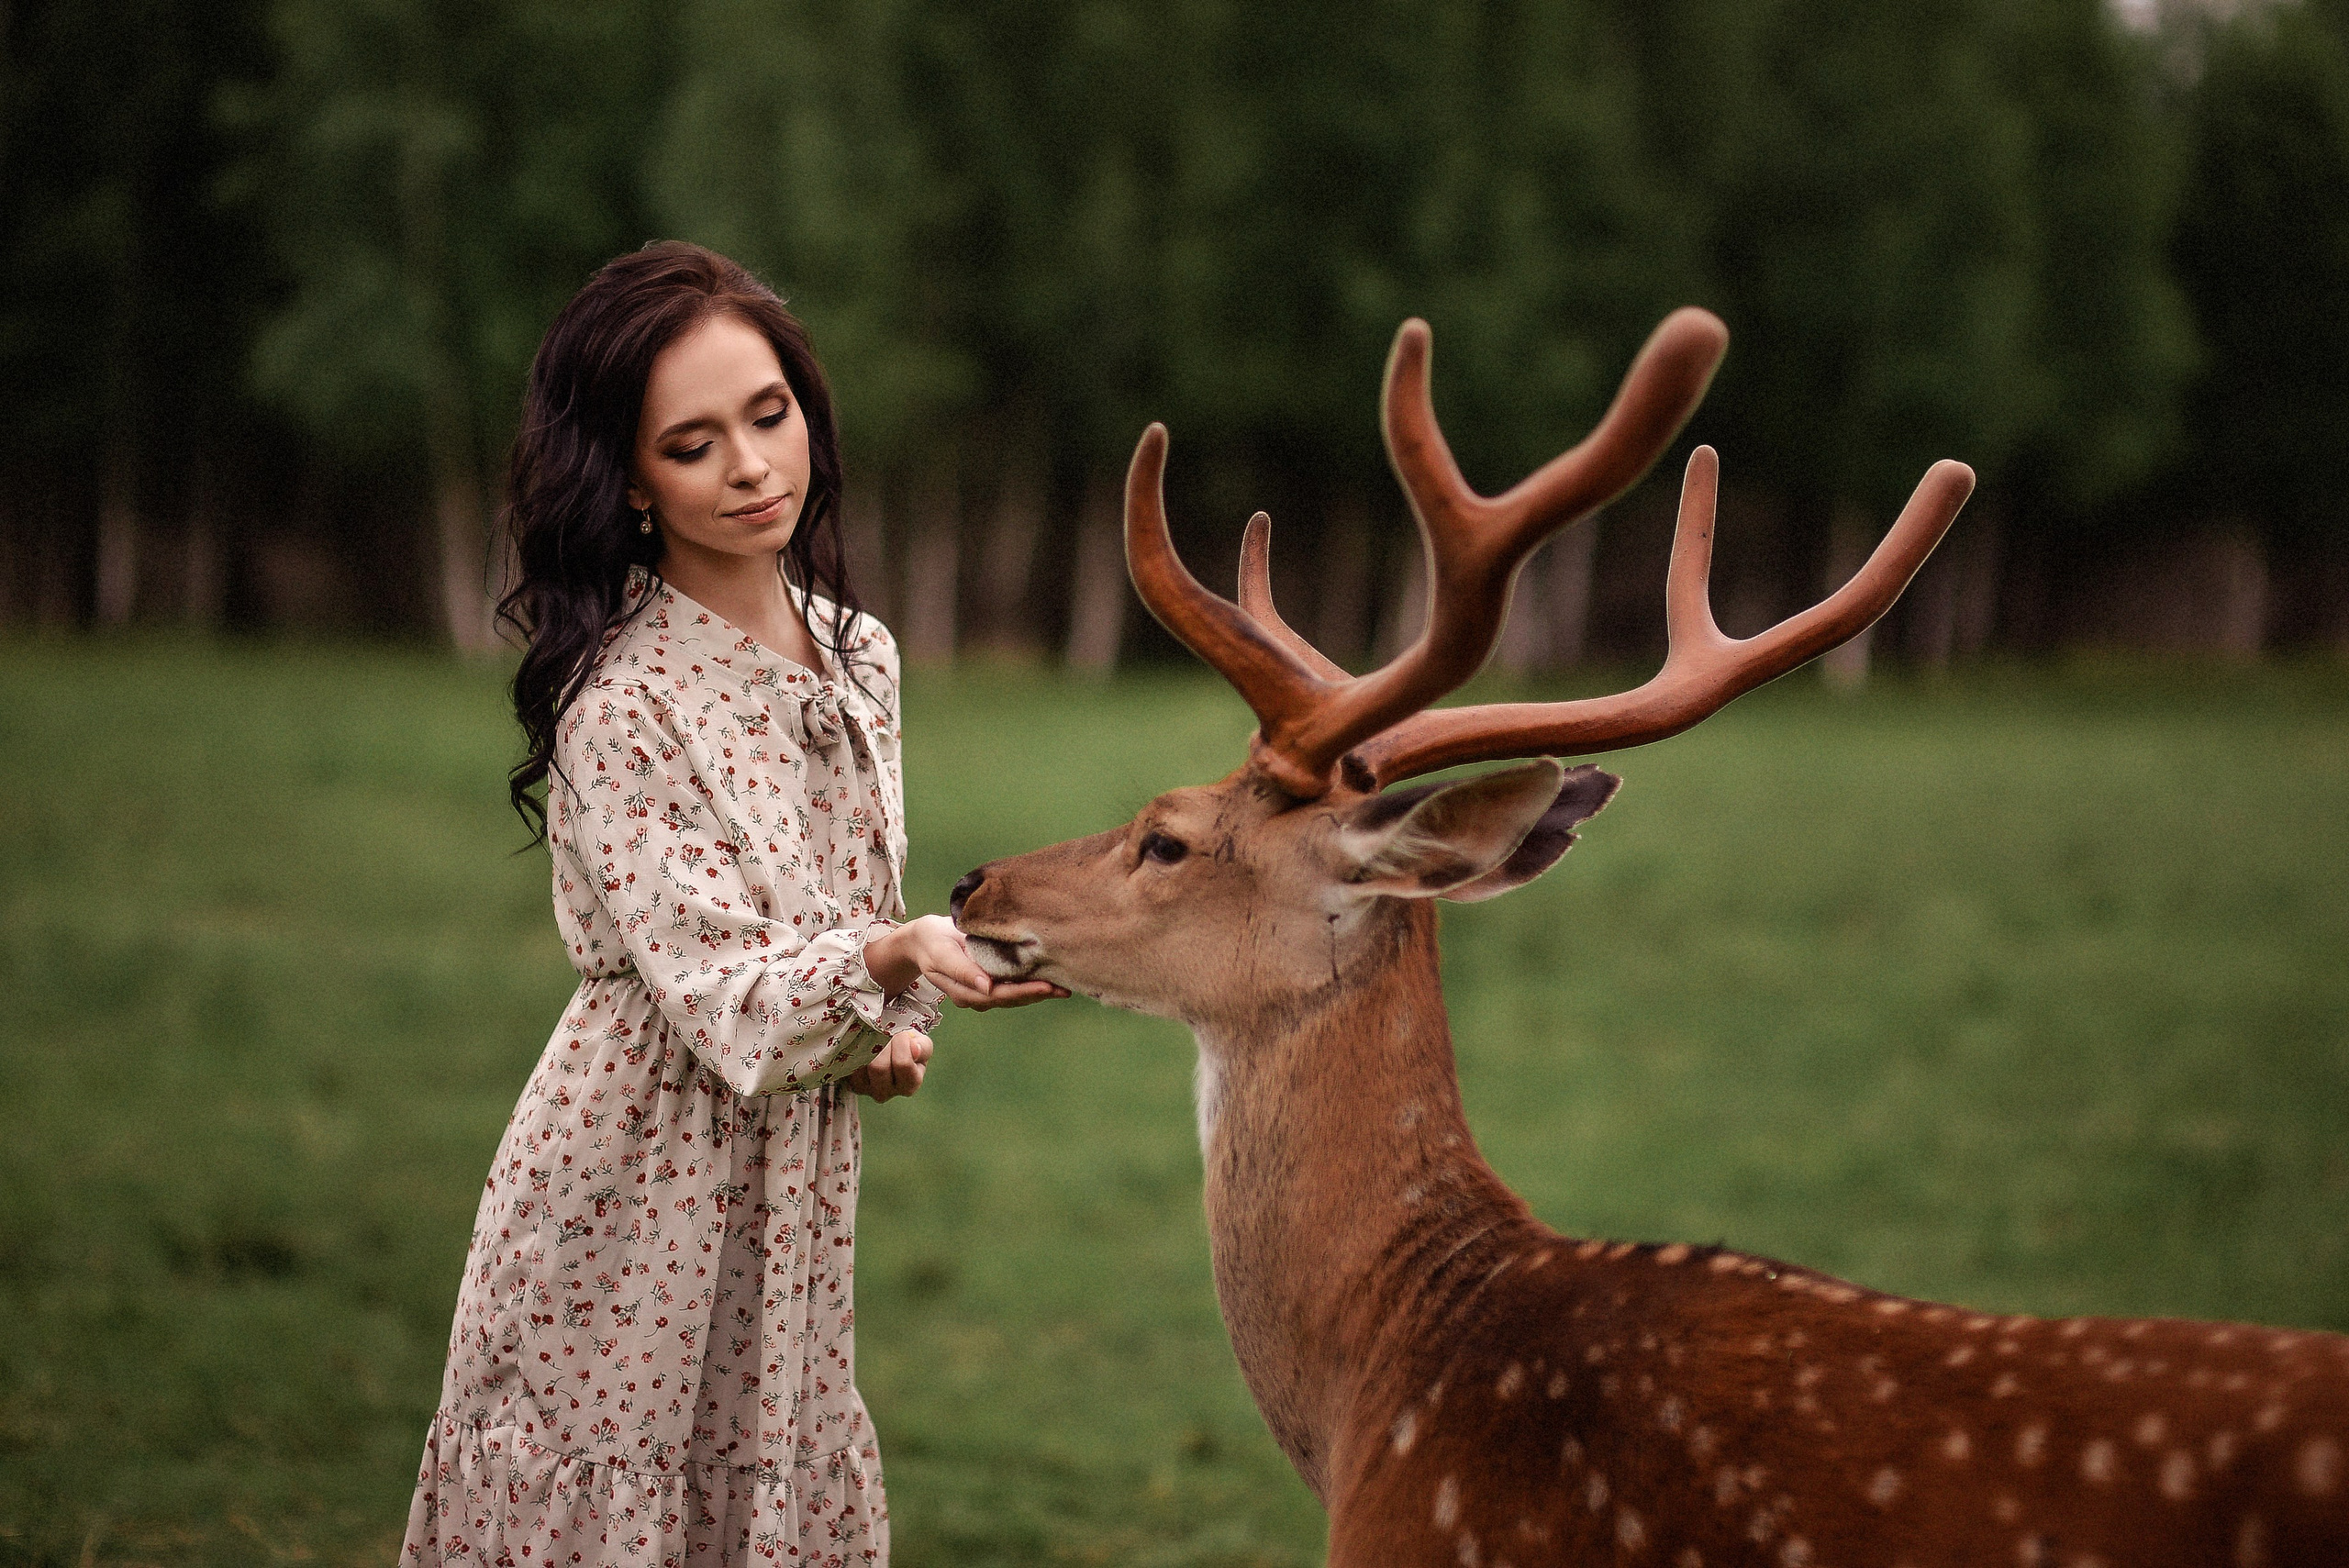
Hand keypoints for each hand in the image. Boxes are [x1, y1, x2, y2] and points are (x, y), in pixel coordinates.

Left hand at [845, 1029, 932, 1101]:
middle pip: (879, 1066)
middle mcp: (885, 1093)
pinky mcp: (849, 1081)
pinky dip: (855, 1047)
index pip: (903, 1065)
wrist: (886, 1046)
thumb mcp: (921, 1044)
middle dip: (883, 1043)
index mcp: (909, 1085)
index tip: (902, 1033)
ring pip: (861, 1064)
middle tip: (886, 1031)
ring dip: (868, 1043)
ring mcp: (864, 1089)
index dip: (902, 1044)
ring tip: (874, 1034)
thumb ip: (924, 1047)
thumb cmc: (907, 1046)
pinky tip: (863, 1041)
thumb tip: (915, 1049)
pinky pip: (848, 1062)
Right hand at [865, 914, 1067, 1010]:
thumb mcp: (941, 953)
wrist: (925, 938)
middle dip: (1038, 994)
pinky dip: (1032, 983)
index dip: (1023, 992)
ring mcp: (984, 989)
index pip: (999, 995)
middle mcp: (977, 995)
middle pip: (1011, 998)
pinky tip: (1050, 978)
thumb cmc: (932, 942)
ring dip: (1039, 992)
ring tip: (1064, 986)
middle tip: (1064, 989)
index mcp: (964, 991)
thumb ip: (962, 970)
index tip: (1045, 987)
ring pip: (1015, 995)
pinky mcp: (990, 979)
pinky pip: (1013, 985)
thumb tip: (986, 987)